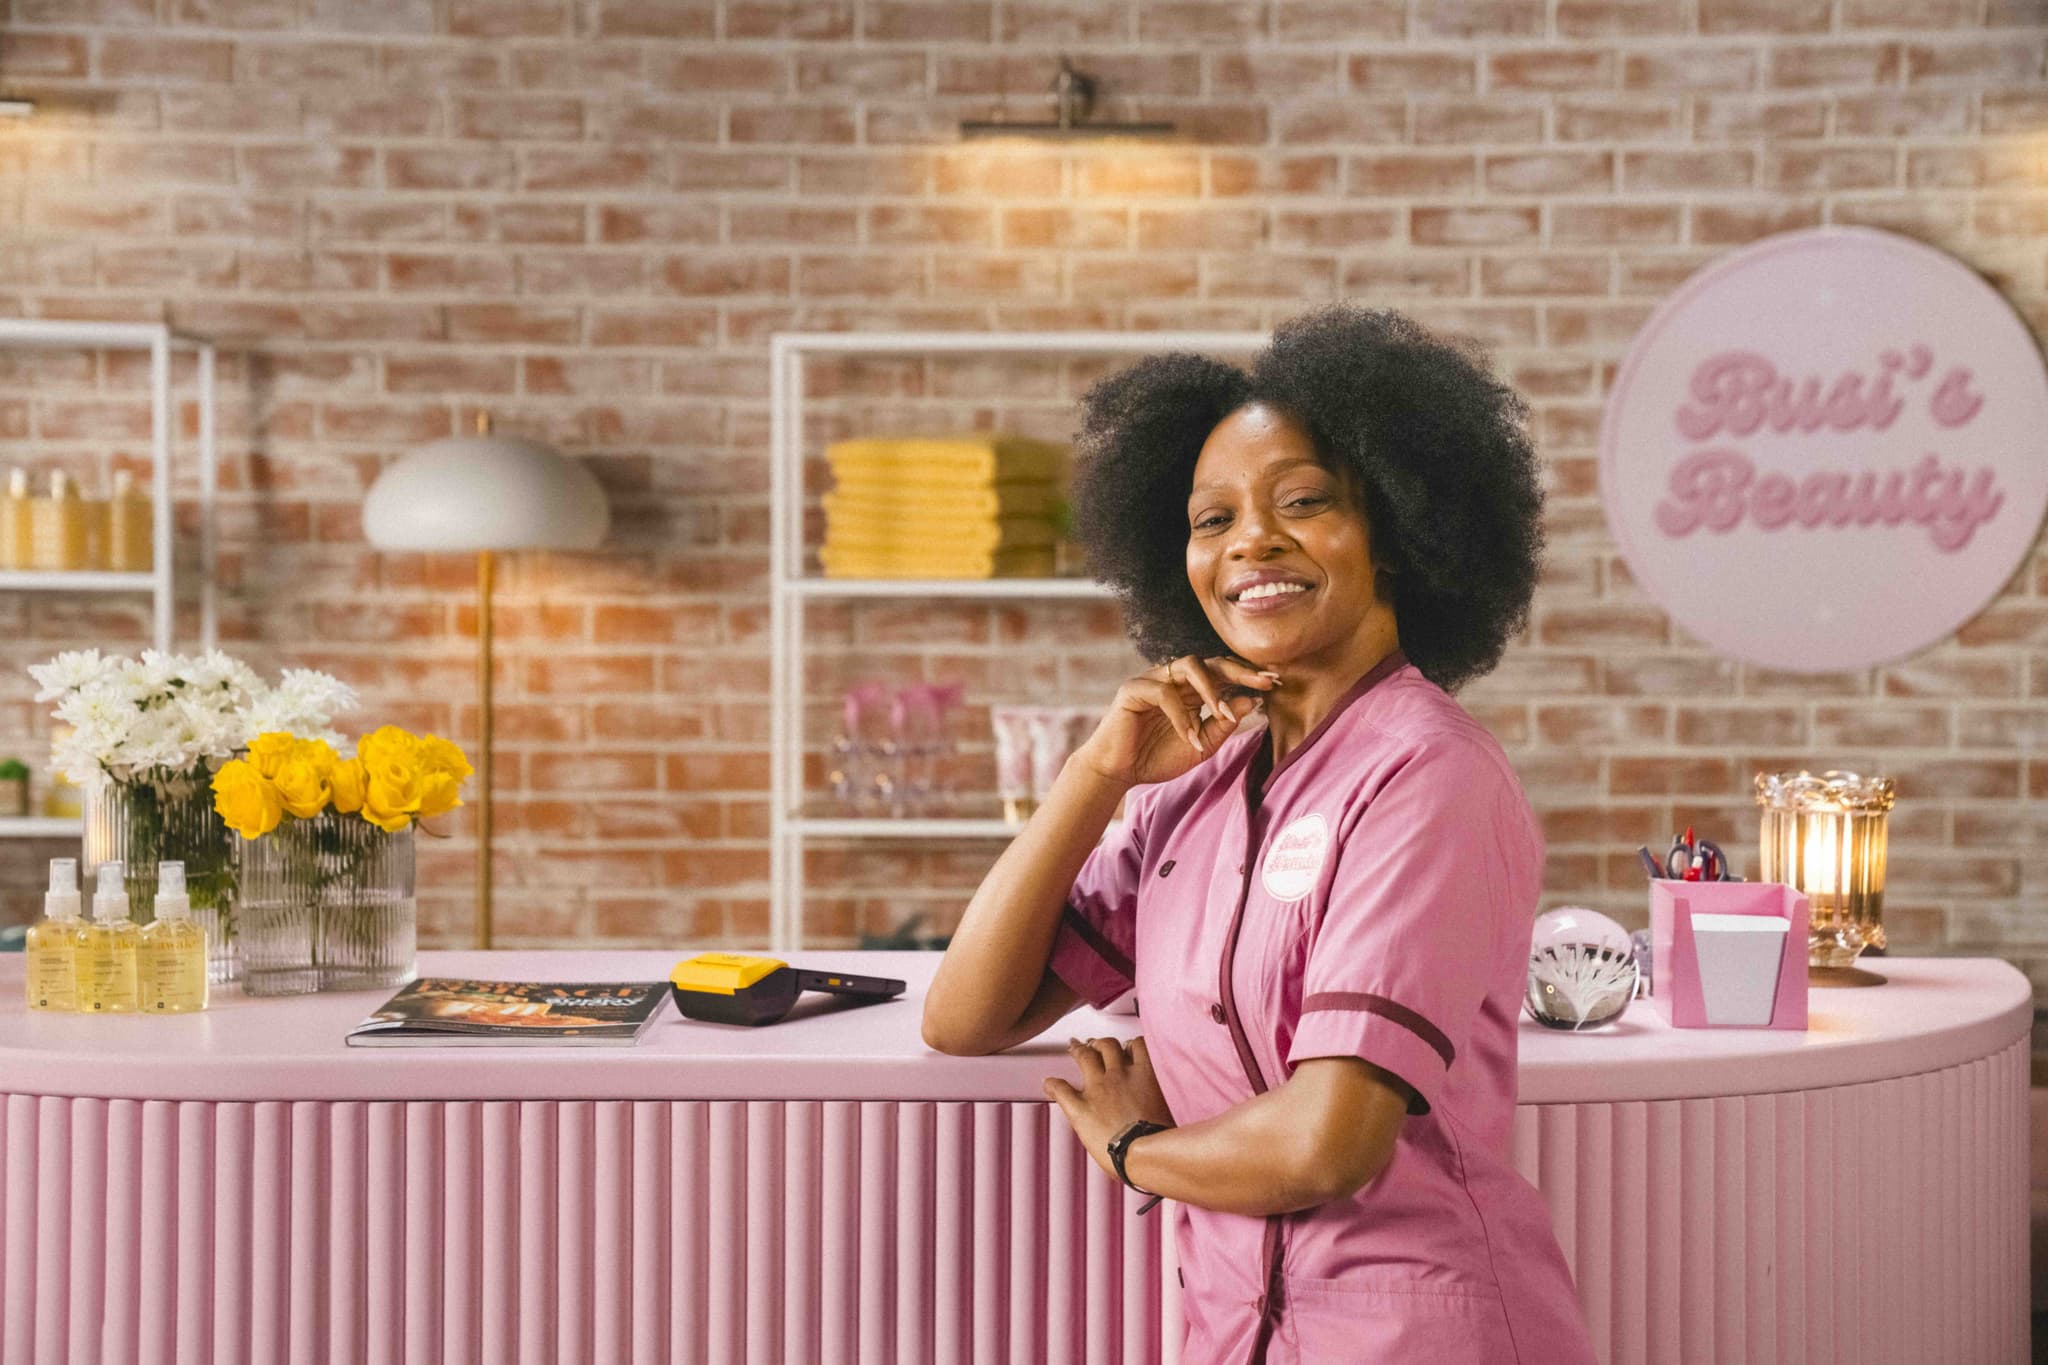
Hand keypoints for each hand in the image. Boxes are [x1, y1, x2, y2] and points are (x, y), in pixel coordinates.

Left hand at [1043, 1036, 1174, 1180]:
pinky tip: (1048, 1083)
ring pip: (1085, 1057)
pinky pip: (1061, 1089)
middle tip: (1096, 1044)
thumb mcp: (1173, 1111)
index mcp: (1145, 1074)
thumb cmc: (1163, 1140)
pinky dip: (1052, 1084)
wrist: (1143, 1153)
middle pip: (1107, 1046)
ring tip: (1075, 1047)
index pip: (1137, 1046)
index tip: (1128, 1048)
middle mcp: (1119, 1075)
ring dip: (1079, 1050)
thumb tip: (1164, 1107)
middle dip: (1101, 1043)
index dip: (1130, 1045)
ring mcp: (1098, 1089)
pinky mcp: (1080, 1107)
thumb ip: (1163, 1100)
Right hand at [1072, 655, 1280, 788]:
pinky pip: (1163, 692)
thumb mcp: (1201, 746)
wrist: (1118, 773)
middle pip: (1211, 662)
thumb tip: (1253, 700)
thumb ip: (1223, 725)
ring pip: (1188, 665)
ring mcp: (1153, 681)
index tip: (1275, 683)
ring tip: (1224, 714)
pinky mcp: (1133, 690)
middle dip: (1239, 670)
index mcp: (1191, 691)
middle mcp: (1174, 680)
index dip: (1248, 676)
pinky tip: (1189, 737)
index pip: (1223, 673)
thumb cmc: (1156, 758)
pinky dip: (1181, 715)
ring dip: (1211, 689)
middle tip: (1264, 682)